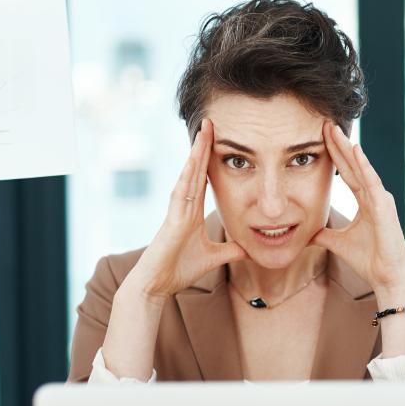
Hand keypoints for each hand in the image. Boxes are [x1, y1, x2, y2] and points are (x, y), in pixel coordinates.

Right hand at [124, 118, 247, 299]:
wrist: (157, 284)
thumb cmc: (178, 269)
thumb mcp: (213, 258)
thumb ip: (229, 251)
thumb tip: (247, 249)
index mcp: (191, 211)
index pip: (204, 179)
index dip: (211, 159)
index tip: (219, 139)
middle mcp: (183, 206)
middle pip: (196, 170)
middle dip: (204, 147)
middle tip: (212, 122)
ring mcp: (176, 211)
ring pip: (188, 175)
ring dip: (196, 153)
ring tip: (205, 131)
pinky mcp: (172, 220)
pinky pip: (181, 192)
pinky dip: (187, 175)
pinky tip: (194, 159)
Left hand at [312, 122, 404, 302]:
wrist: (386, 277)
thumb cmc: (369, 260)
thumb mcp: (337, 243)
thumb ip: (324, 234)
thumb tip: (308, 233)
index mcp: (365, 201)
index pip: (346, 172)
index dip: (335, 154)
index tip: (321, 136)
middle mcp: (374, 196)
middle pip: (353, 164)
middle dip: (340, 144)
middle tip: (326, 123)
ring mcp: (380, 199)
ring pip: (362, 168)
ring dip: (349, 148)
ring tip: (336, 130)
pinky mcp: (384, 207)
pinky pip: (372, 182)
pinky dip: (364, 166)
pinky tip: (355, 150)